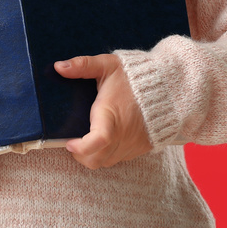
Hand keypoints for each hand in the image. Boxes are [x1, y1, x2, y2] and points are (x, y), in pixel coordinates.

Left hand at [55, 54, 151, 168]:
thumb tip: (59, 67)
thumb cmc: (134, 76)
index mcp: (111, 116)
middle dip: (80, 155)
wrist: (168, 86)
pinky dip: (109, 153)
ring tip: (88, 139)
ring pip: (106, 162)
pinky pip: (119, 159)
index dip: (79, 147)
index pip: (97, 141)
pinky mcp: (140, 148)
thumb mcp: (107, 65)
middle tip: (74, 141)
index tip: (69, 142)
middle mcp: (122, 135)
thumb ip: (83, 65)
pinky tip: (107, 138)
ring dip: (94, 155)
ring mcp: (132, 145)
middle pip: (95, 160)